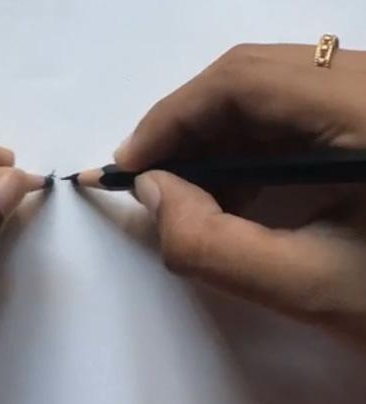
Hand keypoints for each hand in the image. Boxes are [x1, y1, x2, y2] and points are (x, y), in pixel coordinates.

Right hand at [114, 43, 365, 346]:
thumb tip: (153, 192)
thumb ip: (211, 246)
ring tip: (192, 191)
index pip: (246, 80)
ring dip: (218, 135)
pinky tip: (242, 188)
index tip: (130, 165)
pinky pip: (297, 109)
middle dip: (190, 126)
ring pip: (273, 89)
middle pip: (255, 77)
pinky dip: (253, 143)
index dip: (173, 117)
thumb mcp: (311, 289)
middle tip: (152, 179)